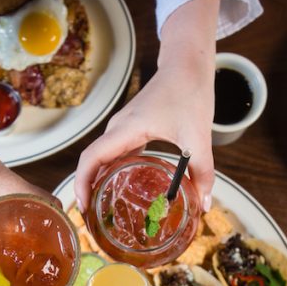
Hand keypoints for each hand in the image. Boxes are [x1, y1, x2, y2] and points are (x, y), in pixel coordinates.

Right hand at [74, 0, 218, 212]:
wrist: (187, 66)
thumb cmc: (189, 93)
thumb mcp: (199, 137)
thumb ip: (202, 172)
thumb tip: (204, 204)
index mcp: (127, 129)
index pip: (92, 158)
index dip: (82, 183)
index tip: (83, 206)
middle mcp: (118, 129)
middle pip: (92, 161)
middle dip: (87, 189)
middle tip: (94, 220)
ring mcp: (123, 128)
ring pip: (102, 158)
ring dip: (97, 181)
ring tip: (103, 210)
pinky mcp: (131, 129)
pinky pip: (114, 153)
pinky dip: (111, 172)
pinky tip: (123, 188)